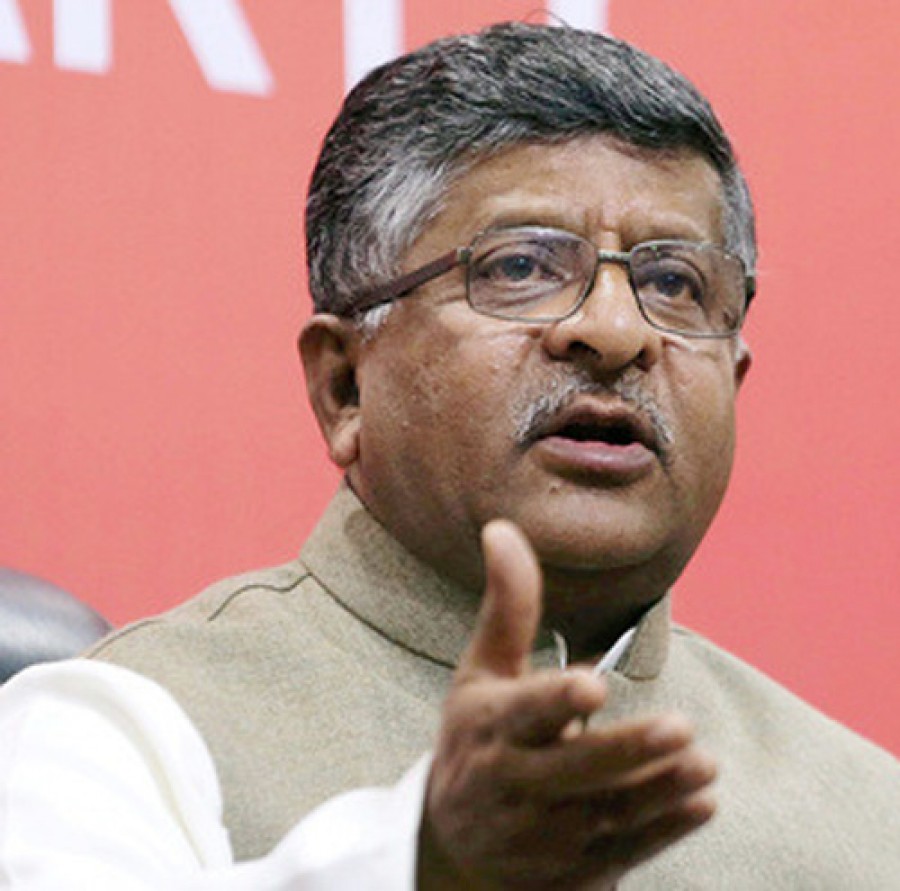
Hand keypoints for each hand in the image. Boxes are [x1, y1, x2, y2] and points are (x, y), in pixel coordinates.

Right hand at [417, 520, 716, 889]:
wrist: (452, 847)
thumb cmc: (475, 740)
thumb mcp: (481, 673)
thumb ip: (506, 606)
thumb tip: (501, 527)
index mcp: (487, 728)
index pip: (522, 713)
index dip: (554, 701)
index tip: (591, 685)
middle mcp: (510, 783)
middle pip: (570, 770)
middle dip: (623, 751)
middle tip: (680, 728)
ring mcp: (540, 834)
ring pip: (604, 813)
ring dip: (656, 792)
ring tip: (705, 766)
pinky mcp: (570, 867)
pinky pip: (620, 849)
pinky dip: (661, 830)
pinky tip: (701, 803)